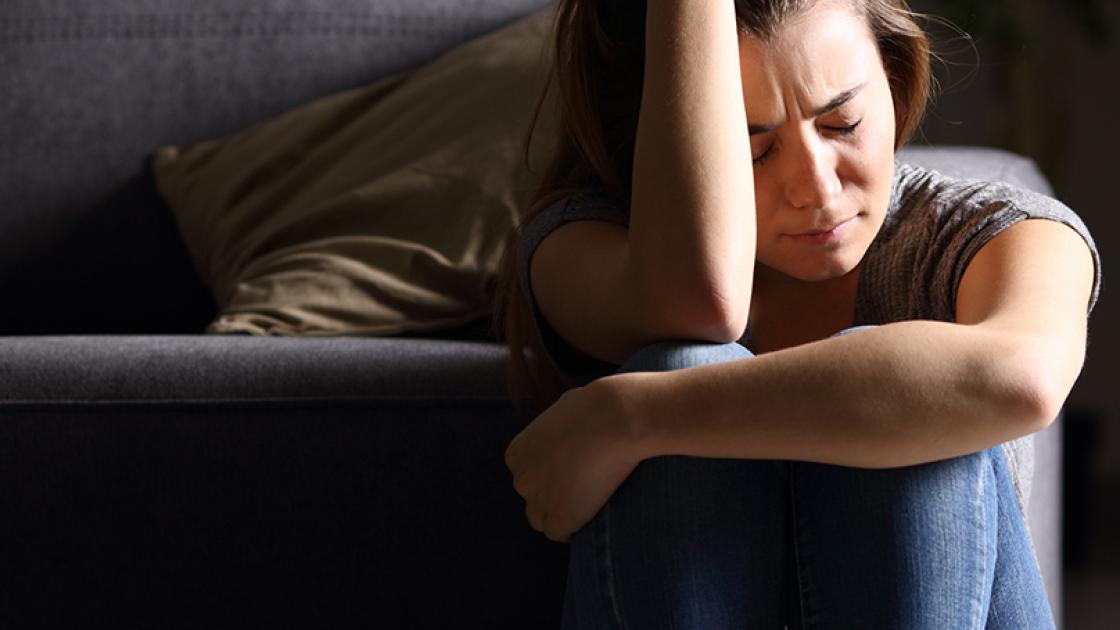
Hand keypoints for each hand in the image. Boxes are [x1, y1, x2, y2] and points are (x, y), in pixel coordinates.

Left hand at [504, 373, 650, 542]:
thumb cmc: (595, 408)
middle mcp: (521, 479)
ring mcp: (539, 500)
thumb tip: (567, 430)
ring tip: (587, 506)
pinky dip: (573, 529)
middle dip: (553, 496)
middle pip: (533, 499)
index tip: (571, 475)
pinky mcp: (561, 517)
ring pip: (543, 520)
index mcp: (517, 454)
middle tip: (582, 489)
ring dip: (561, 514)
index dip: (549, 478)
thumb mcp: (563, 412)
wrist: (614, 419)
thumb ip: (556, 430)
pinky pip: (559, 534)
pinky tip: (590, 518)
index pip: (527, 476)